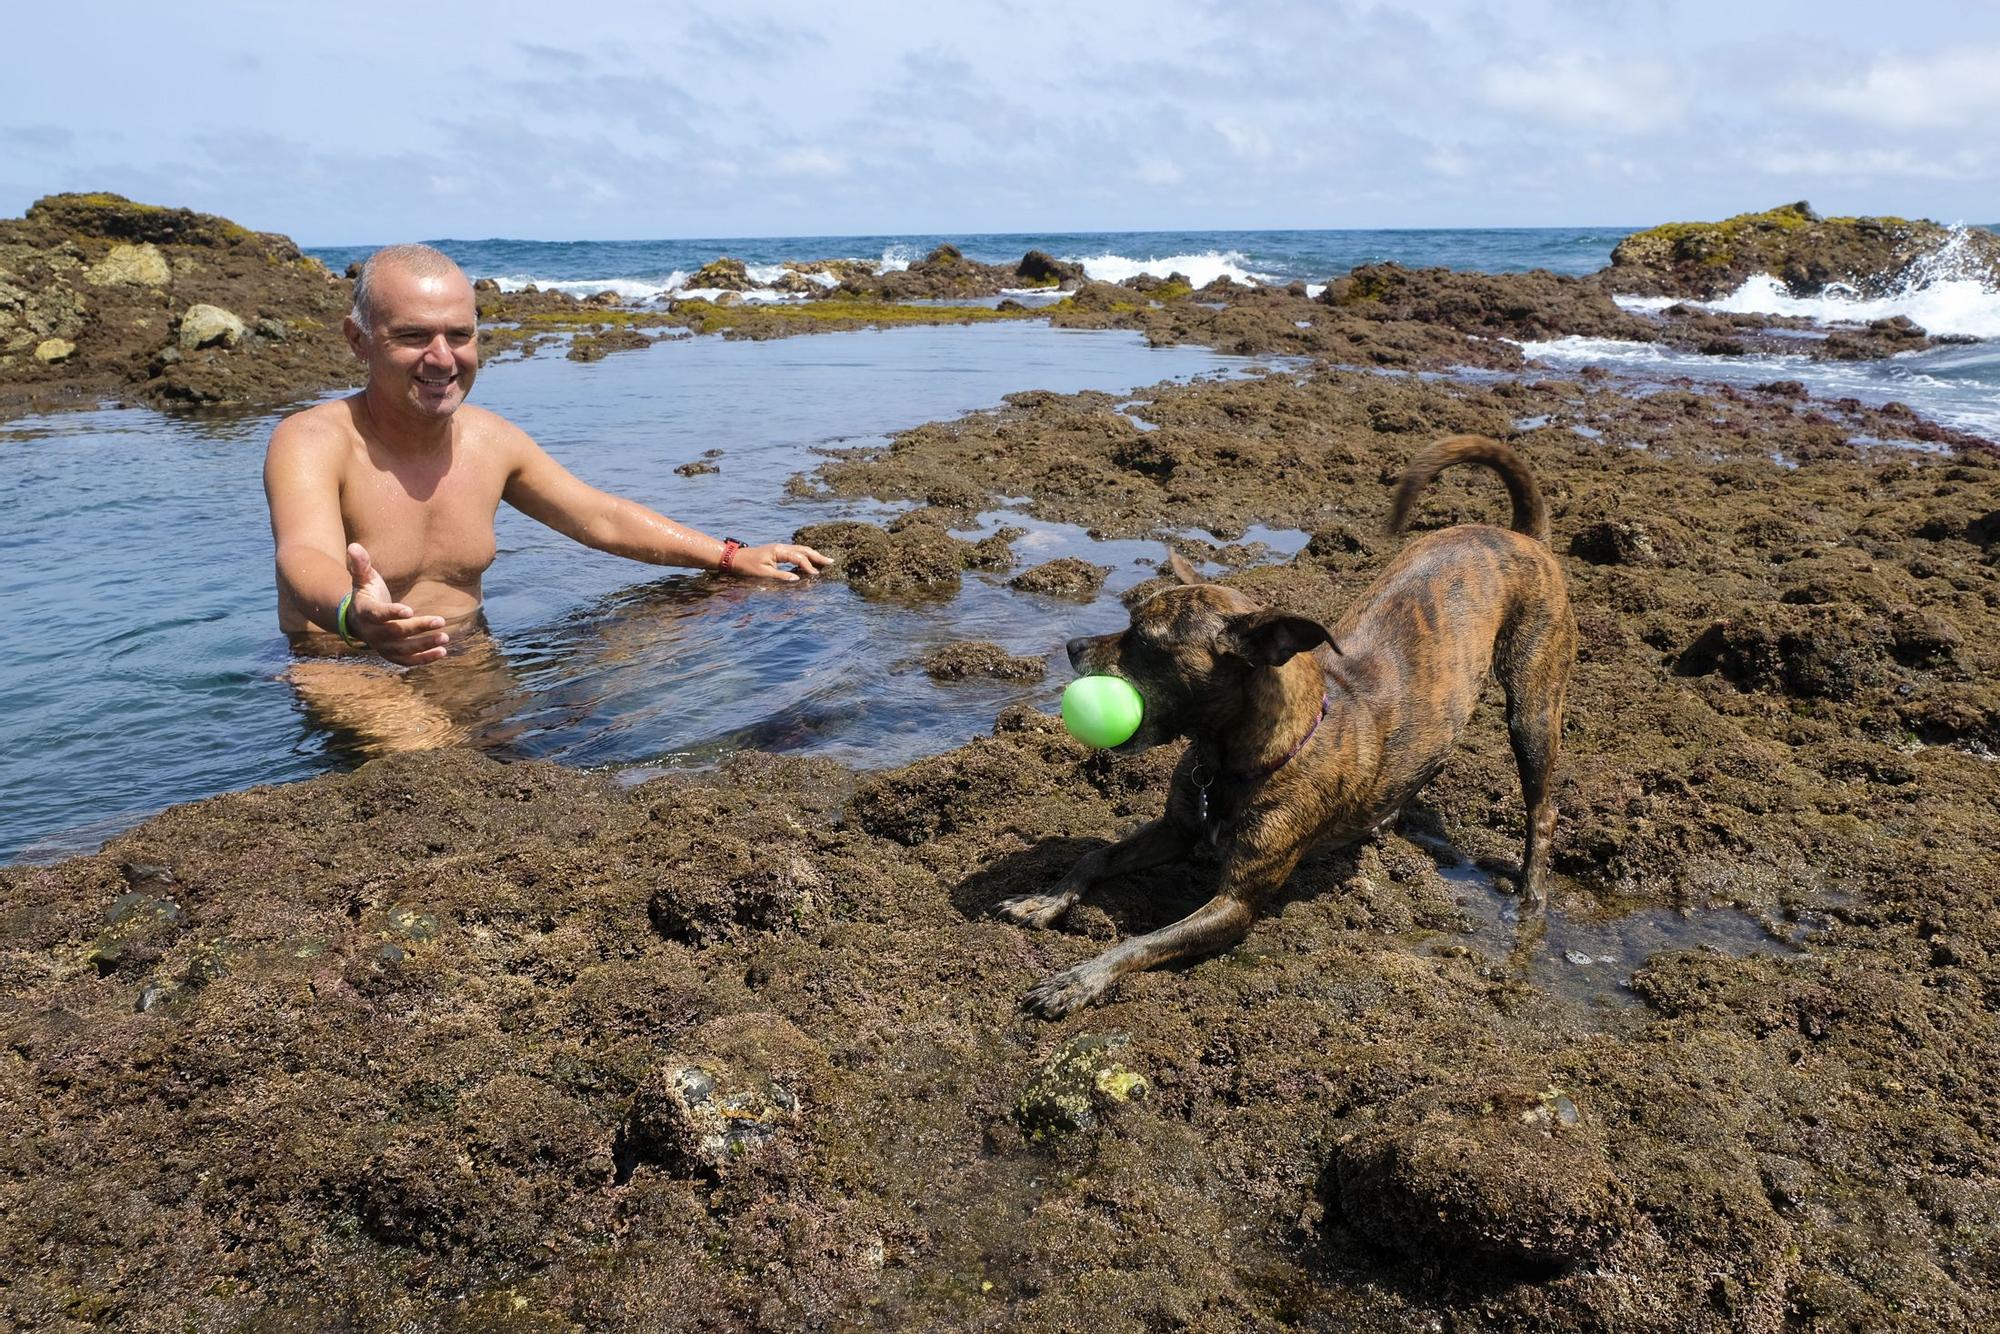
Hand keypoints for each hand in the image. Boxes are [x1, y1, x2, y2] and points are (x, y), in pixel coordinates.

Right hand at [346, 543, 449, 665]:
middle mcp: (372, 633)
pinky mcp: (391, 654)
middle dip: (418, 628)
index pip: (378, 615)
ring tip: (445, 638)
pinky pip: (407, 660)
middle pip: (396, 633)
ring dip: (424, 646)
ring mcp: (381, 646)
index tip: (410, 610)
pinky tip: (442, 651)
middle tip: (441, 621)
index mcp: (365, 612)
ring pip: (403, 650)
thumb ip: (361, 564)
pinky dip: (424, 658)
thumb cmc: (366, 593)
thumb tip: (354, 545)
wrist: (357, 619)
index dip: (393, 613)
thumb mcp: (363, 578)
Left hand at [726, 541, 832, 582]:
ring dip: (813, 555)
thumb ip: (781, 576)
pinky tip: (810, 561)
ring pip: (801, 549)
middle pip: (803, 550)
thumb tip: (797, 579)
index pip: (798, 558)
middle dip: (817, 556)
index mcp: (779, 551)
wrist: (735, 559)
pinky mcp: (778, 552)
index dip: (808, 566)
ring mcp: (780, 548)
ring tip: (825, 561)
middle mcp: (781, 547)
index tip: (816, 575)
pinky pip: (795, 552)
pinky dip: (805, 556)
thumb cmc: (747, 567)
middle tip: (831, 562)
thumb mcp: (764, 574)